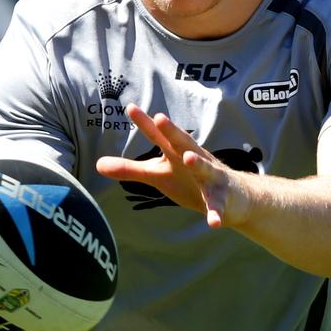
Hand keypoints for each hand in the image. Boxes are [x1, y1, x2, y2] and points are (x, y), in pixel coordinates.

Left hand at [96, 103, 249, 228]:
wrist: (233, 196)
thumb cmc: (189, 181)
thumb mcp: (158, 175)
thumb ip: (130, 169)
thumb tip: (97, 164)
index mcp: (176, 152)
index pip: (158, 135)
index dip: (145, 122)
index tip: (130, 107)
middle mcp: (195, 159)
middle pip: (183, 143)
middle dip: (172, 131)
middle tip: (160, 118)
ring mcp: (211, 178)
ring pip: (205, 169)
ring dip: (197, 163)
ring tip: (188, 157)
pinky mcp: (222, 198)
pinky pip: (217, 206)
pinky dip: (215, 213)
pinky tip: (213, 222)